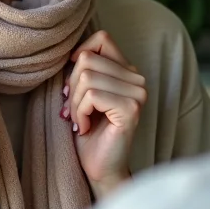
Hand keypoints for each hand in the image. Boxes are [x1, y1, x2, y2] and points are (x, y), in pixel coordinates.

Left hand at [61, 31, 145, 196]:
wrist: (100, 168)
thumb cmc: (89, 131)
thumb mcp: (82, 93)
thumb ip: (83, 70)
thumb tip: (71, 54)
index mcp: (127, 70)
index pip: (101, 39)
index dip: (79, 57)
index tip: (73, 85)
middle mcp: (137, 78)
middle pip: (87, 59)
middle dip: (72, 87)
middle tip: (74, 111)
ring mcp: (138, 93)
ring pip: (87, 77)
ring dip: (74, 104)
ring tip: (80, 121)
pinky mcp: (131, 109)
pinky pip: (92, 96)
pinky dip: (80, 113)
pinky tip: (85, 128)